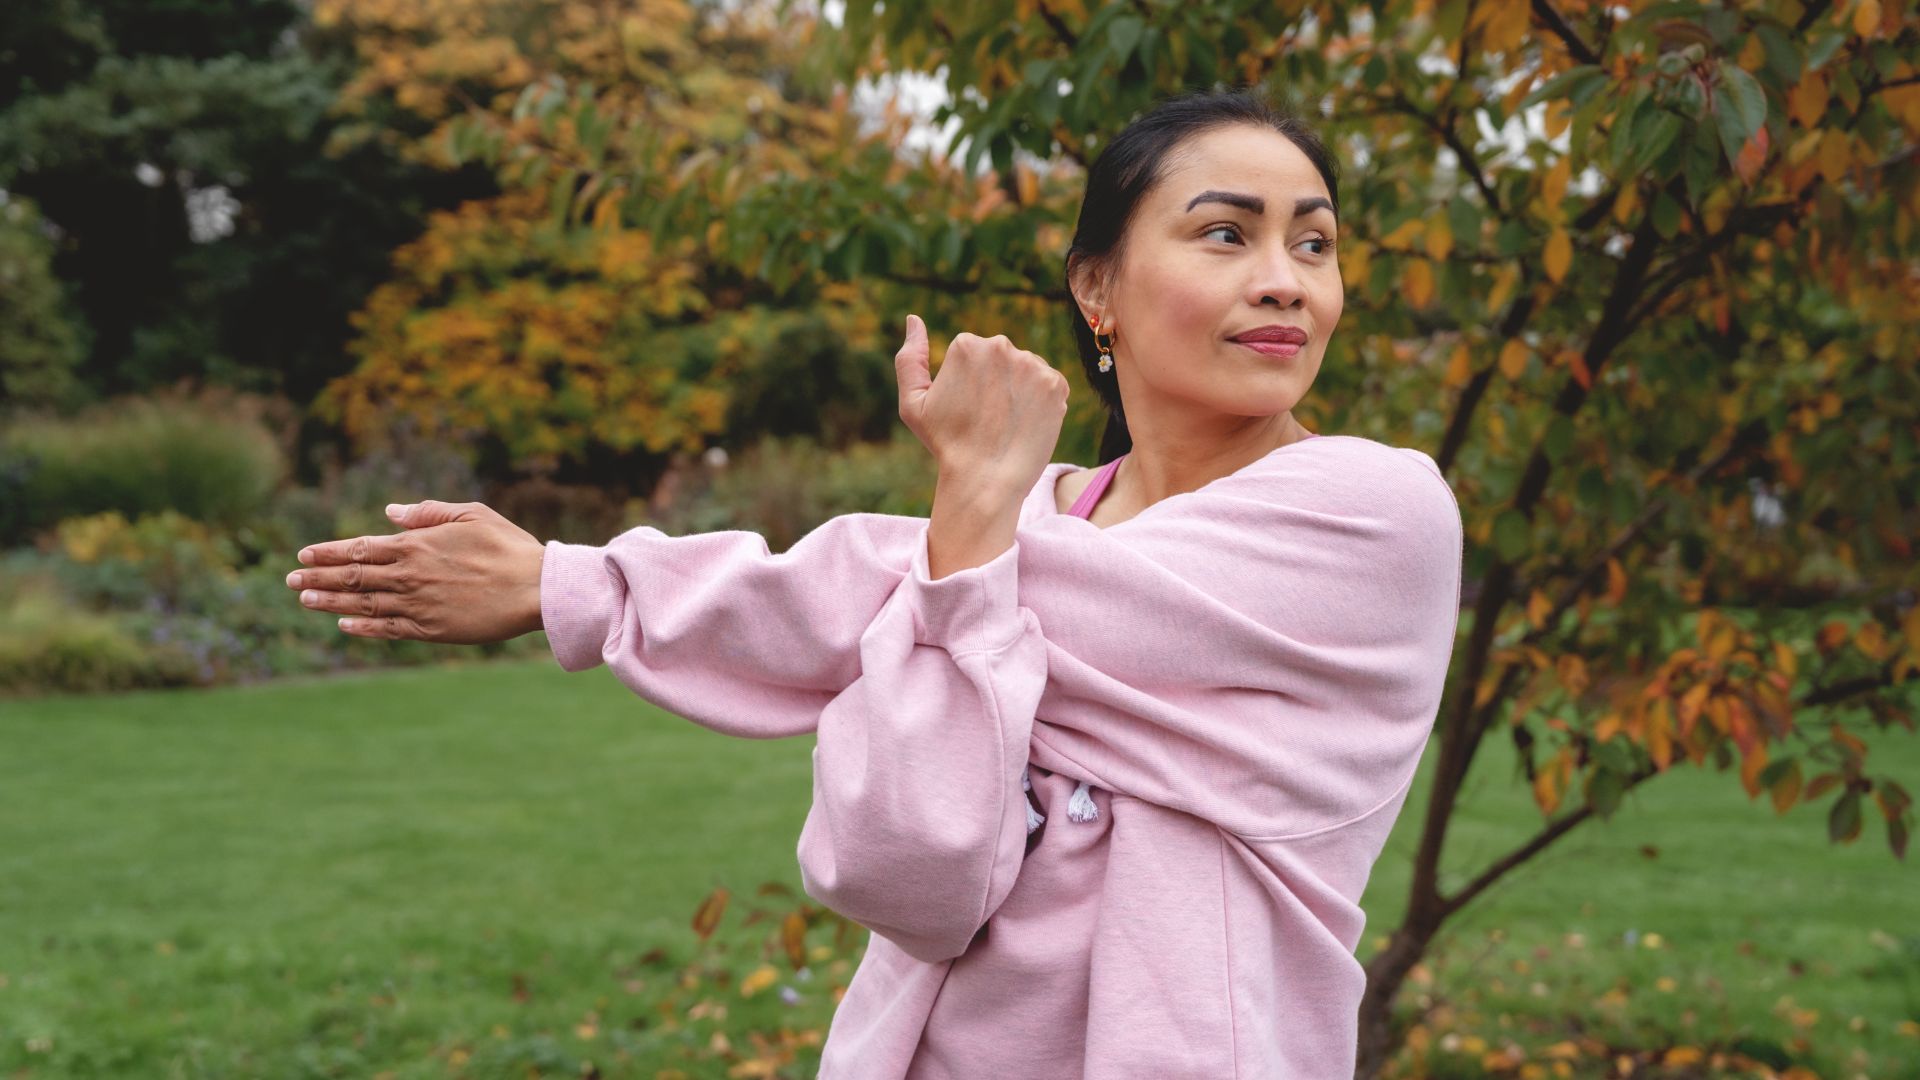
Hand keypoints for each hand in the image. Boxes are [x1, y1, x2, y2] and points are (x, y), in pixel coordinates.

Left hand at [287, 501, 545, 643]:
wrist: (535, 588)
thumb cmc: (508, 547)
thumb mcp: (471, 514)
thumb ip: (428, 512)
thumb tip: (390, 513)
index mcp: (417, 545)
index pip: (360, 548)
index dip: (329, 552)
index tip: (304, 555)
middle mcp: (410, 575)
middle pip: (352, 577)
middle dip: (318, 577)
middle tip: (291, 579)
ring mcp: (417, 604)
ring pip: (362, 603)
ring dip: (330, 602)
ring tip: (304, 600)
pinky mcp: (430, 629)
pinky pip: (387, 628)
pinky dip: (362, 627)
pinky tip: (344, 626)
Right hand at [895, 314, 1069, 491]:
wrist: (986, 480)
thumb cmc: (946, 444)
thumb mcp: (913, 403)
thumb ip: (909, 359)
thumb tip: (914, 319)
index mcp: (966, 345)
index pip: (974, 354)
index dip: (970, 385)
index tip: (968, 410)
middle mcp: (1000, 346)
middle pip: (1002, 359)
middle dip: (997, 383)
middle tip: (989, 419)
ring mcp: (1031, 364)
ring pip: (1027, 371)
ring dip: (1020, 391)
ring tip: (1008, 423)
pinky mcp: (1056, 383)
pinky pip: (1050, 385)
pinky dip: (1042, 402)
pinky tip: (1027, 423)